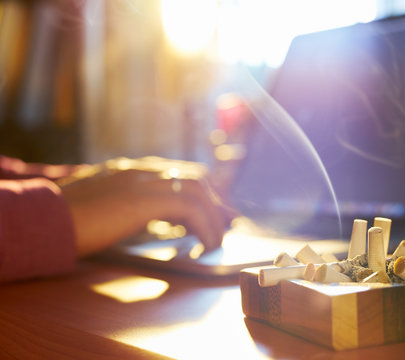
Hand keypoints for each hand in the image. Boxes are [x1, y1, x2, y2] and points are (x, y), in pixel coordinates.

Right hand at [57, 157, 225, 256]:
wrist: (44, 219)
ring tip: (215, 240)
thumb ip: (133, 207)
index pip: (179, 173)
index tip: (215, 213)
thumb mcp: (107, 207)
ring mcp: (141, 179)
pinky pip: (189, 206)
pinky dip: (205, 224)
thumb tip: (160, 221)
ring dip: (213, 217)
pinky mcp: (142, 197)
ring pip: (196, 189)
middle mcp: (141, 170)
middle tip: (225, 225)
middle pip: (195, 177)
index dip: (203, 192)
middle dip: (215, 202)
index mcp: (132, 170)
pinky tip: (205, 242)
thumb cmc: (69, 219)